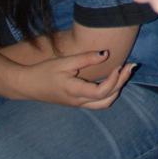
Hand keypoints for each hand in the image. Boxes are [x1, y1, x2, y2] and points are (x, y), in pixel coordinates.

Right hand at [7, 48, 137, 108]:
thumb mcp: (64, 63)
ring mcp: (78, 104)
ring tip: (124, 72)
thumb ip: (85, 59)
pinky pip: (97, 101)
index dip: (115, 79)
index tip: (120, 64)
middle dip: (121, 83)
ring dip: (116, 89)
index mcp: (75, 92)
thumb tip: (106, 54)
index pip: (102, 91)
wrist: (26, 85)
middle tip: (131, 66)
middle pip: (107, 100)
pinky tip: (112, 78)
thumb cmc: (43, 72)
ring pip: (103, 103)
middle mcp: (79, 102)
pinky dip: (108, 92)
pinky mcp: (76, 102)